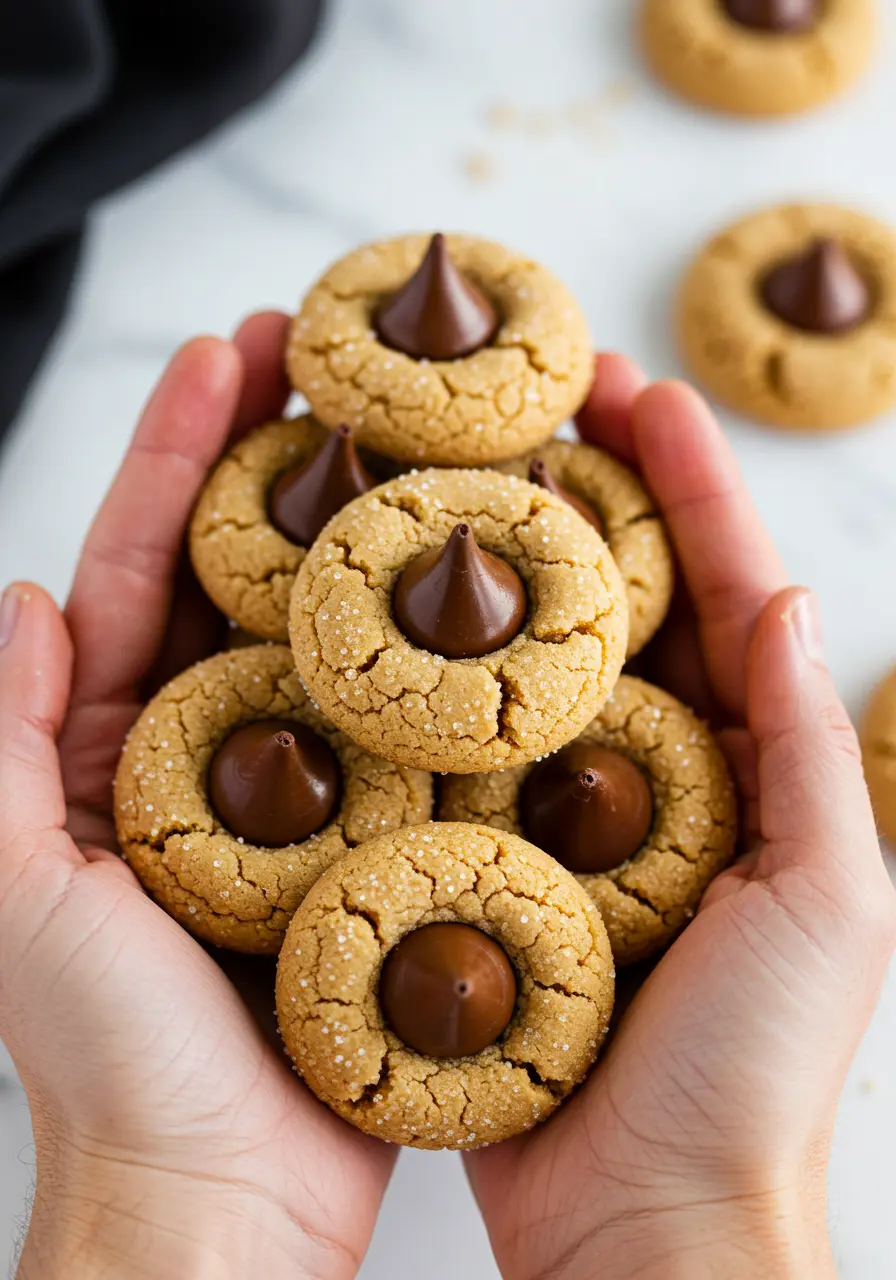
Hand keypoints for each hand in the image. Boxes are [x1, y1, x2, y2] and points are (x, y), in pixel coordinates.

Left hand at [0, 315, 393, 1278]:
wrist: (223, 1196)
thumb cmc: (110, 1061)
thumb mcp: (14, 893)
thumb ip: (1, 743)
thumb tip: (23, 596)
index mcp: (108, 747)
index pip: (141, 562)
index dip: (179, 451)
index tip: (229, 354)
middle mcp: (208, 749)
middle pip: (246, 568)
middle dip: (281, 454)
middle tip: (333, 350)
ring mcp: (303, 785)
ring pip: (339, 626)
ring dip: (371, 528)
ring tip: (422, 431)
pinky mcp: (383, 832)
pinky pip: (410, 718)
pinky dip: (437, 645)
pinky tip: (482, 583)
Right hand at [466, 356, 895, 1279]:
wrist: (643, 1219)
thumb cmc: (752, 1075)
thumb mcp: (828, 901)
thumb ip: (810, 750)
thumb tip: (791, 600)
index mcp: (746, 768)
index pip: (723, 592)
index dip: (688, 486)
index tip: (639, 392)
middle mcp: (647, 774)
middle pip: (613, 601)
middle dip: (578, 493)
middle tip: (524, 397)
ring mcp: (555, 812)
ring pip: (522, 660)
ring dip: (490, 565)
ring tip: (442, 471)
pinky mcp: (476, 862)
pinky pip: (450, 750)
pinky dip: (423, 677)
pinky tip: (380, 616)